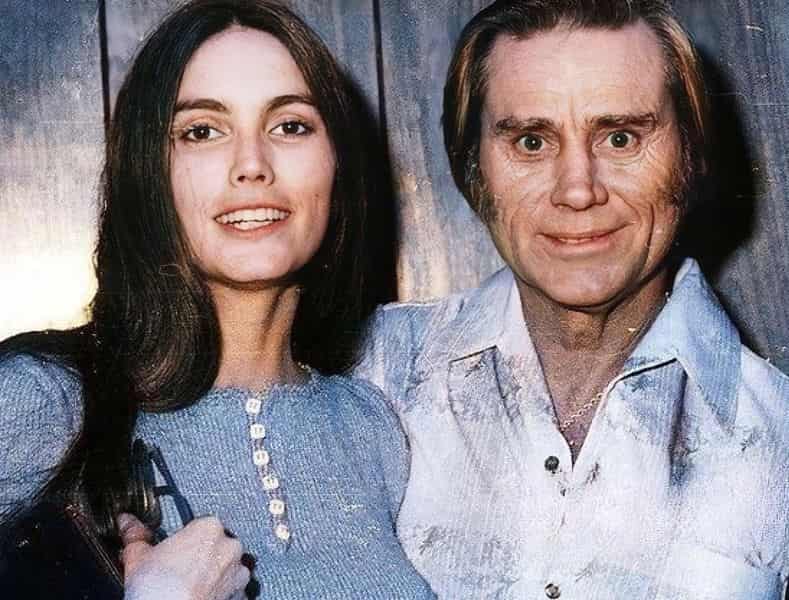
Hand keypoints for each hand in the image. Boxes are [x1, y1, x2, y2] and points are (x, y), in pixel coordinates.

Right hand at [118, 513, 249, 599]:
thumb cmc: (157, 588)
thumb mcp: (137, 555)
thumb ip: (135, 535)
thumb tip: (127, 523)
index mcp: (209, 527)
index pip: (198, 524)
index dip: (183, 538)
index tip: (173, 549)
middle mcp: (229, 546)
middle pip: (215, 545)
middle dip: (200, 555)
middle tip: (178, 568)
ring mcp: (237, 572)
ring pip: (226, 567)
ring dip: (213, 573)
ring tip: (188, 585)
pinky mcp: (240, 594)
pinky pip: (231, 588)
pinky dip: (218, 591)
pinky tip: (199, 596)